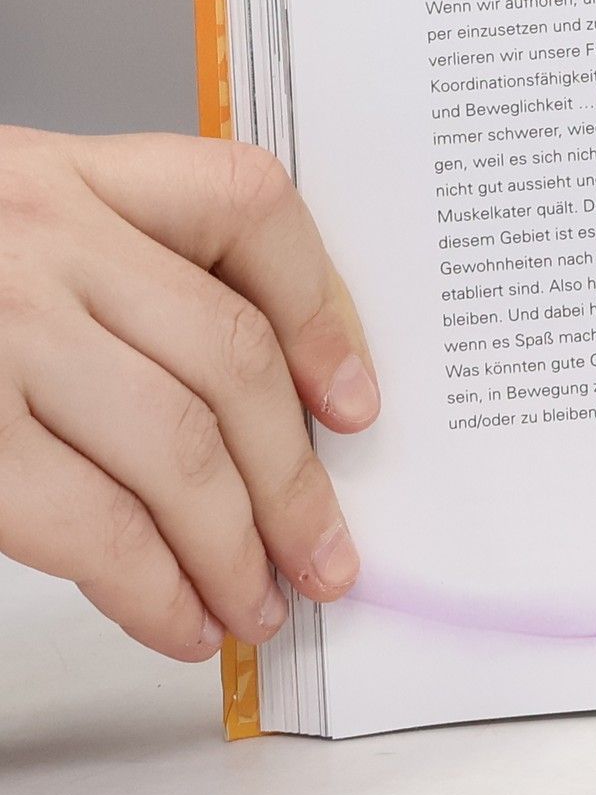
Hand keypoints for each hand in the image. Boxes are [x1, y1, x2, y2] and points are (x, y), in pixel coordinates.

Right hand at [0, 128, 375, 659]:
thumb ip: (107, 277)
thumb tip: (261, 401)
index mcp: (64, 174)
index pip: (246, 201)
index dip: (325, 307)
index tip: (358, 399)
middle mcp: (39, 236)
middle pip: (232, 353)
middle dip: (297, 475)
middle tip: (327, 555)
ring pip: (178, 443)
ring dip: (238, 545)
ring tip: (259, 603)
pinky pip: (89, 520)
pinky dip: (152, 586)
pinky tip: (178, 620)